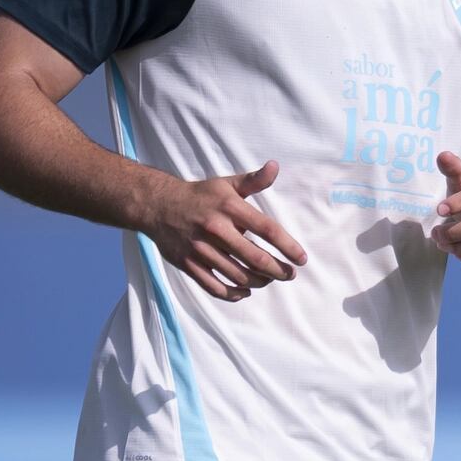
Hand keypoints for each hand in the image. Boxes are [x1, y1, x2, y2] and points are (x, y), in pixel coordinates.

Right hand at [147, 160, 307, 301]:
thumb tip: (275, 166)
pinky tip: (245, 291)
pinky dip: (233, 294)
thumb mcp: (227, 184)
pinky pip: (214, 287)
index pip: (266, 229)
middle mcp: (216, 229)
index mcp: (229, 207)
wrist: (158, 205)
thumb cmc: (201, 195)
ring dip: (259, 281)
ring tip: (269, 279)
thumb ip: (254, 180)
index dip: (287, 246)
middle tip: (289, 274)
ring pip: (237, 275)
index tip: (301, 259)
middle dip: (278, 270)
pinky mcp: (188, 264)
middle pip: (255, 258)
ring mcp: (201, 249)